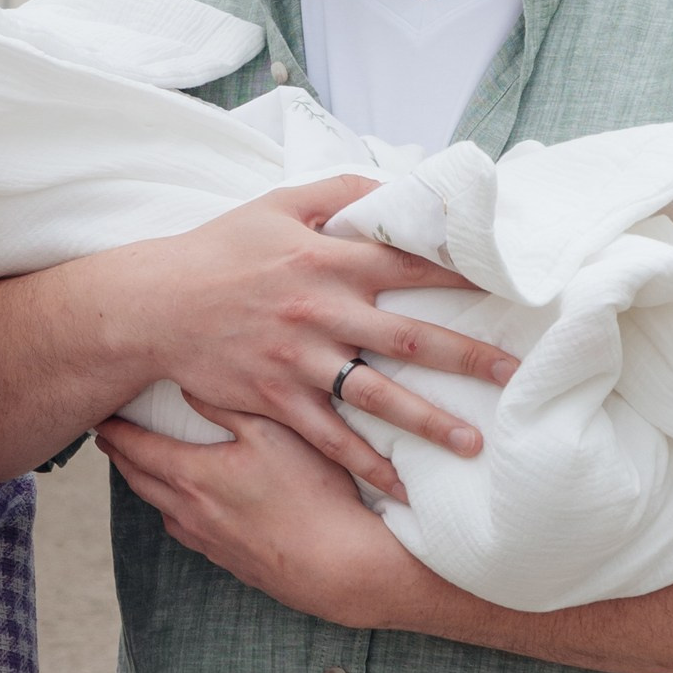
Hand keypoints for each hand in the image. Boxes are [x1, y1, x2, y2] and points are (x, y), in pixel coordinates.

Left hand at [99, 406, 425, 623]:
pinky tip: (186, 509)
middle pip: (140, 481)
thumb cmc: (312, 494)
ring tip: (142, 469)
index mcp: (193, 477)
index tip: (99, 417)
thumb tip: (187, 385)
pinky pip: (187, 533)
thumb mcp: (273, 433)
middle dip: (121, 457)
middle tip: (108, 440)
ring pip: (161, 509)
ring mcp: (208, 542)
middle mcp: (190, 512)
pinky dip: (174, 512)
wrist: (340, 567)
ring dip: (145, 486)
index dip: (115, 430)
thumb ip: (227, 407)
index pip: (138, 448)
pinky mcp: (230, 562)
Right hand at [120, 178, 518, 497]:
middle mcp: (322, 310)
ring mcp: (300, 360)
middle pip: (411, 338)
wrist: (155, 304)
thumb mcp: (278, 203)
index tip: (509, 288)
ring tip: (475, 443)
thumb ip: (340, 191)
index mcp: (328, 259)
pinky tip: (401, 486)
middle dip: (469, 359)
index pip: (411, 265)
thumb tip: (398, 186)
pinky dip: (366, 464)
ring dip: (429, 422)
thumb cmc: (220, 249)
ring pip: (378, 396)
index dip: (463, 275)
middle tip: (517, 376)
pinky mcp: (276, 398)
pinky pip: (330, 437)